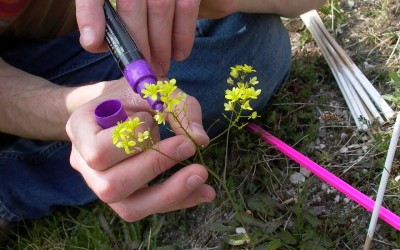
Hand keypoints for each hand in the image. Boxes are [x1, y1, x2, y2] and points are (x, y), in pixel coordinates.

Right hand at [66, 78, 214, 220]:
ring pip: (130, 207)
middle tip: (189, 147)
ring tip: (202, 176)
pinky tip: (204, 191)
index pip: (99, 151)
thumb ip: (177, 107)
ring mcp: (100, 184)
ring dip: (170, 193)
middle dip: (155, 168)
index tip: (156, 122)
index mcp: (81, 129)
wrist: (119, 106)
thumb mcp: (152, 89)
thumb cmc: (132, 94)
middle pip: (111, 186)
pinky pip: (148, 208)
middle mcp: (83, 162)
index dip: (132, 143)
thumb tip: (200, 139)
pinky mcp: (123, 196)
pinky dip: (179, 200)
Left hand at [75, 0, 238, 76]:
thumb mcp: (115, 4)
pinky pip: (186, 8)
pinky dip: (183, 36)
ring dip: (160, 45)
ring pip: (160, 8)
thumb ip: (104, 19)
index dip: (90, 15)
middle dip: (137, 45)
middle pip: (131, 5)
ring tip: (161, 66)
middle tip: (143, 70)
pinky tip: (179, 54)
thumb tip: (96, 43)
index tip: (93, 42)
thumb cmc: (141, 4)